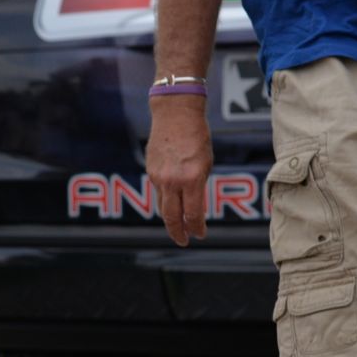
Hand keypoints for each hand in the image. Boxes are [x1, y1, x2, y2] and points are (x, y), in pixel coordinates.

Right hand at [145, 96, 213, 246]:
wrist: (175, 115)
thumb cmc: (197, 136)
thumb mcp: (206, 163)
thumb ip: (198, 185)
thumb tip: (193, 205)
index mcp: (192, 179)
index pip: (193, 213)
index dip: (197, 228)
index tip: (200, 235)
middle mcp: (173, 181)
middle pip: (172, 216)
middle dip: (178, 232)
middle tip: (183, 241)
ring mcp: (158, 177)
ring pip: (163, 205)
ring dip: (170, 218)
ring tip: (177, 226)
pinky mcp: (150, 171)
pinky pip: (159, 191)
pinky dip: (166, 198)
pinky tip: (172, 200)